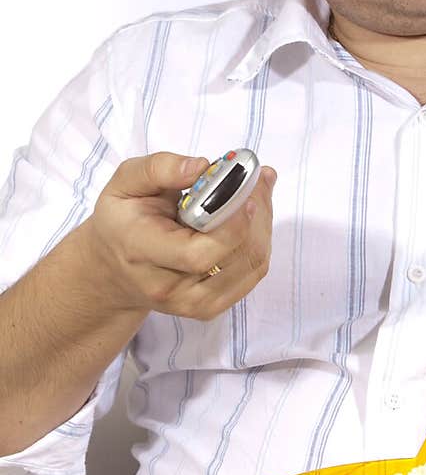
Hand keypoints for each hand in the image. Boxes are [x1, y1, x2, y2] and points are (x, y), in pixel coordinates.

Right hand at [79, 152, 276, 320]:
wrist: (113, 270)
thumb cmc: (122, 220)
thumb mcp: (125, 182)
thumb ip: (159, 168)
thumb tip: (201, 166)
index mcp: (140, 251)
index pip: (196, 254)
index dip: (231, 227)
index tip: (246, 196)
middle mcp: (166, 287)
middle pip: (231, 259)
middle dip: (255, 217)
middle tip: (259, 181)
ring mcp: (191, 303)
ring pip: (250, 266)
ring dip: (263, 226)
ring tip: (256, 193)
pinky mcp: (210, 307)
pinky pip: (252, 274)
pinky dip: (261, 242)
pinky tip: (253, 217)